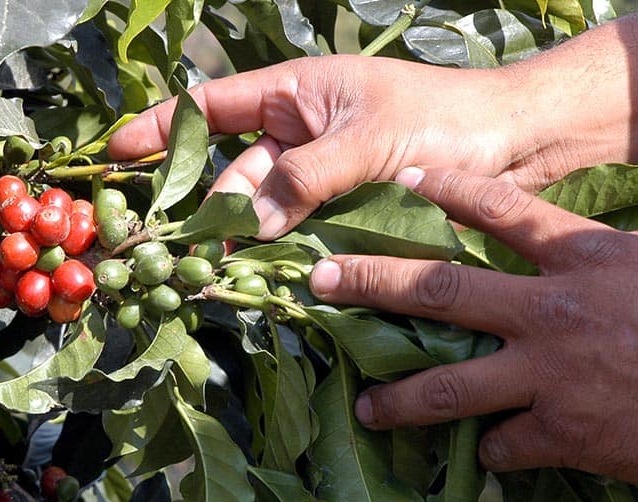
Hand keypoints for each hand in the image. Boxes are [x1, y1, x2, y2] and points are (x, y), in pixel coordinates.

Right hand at [108, 56, 555, 238]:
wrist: (520, 142)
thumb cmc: (447, 119)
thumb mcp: (368, 142)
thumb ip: (306, 179)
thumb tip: (248, 222)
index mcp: (297, 91)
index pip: (212, 105)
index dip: (162, 128)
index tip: (117, 153)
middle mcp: (300, 131)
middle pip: (233, 170)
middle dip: (206, 204)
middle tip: (175, 244)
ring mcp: (320, 171)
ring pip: (264, 207)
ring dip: (246, 236)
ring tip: (219, 269)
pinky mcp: (344, 208)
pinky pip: (298, 230)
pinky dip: (282, 252)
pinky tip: (265, 274)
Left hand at [309, 167, 637, 492]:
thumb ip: (588, 262)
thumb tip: (545, 264)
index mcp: (583, 259)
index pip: (503, 210)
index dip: (451, 189)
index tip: (410, 176)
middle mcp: (552, 311)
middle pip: (440, 290)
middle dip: (371, 283)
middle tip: (322, 282)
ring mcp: (550, 375)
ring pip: (447, 386)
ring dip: (398, 400)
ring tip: (365, 409)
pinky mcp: (562, 434)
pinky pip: (502, 446)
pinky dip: (492, 450)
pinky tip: (489, 453)